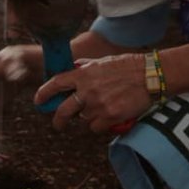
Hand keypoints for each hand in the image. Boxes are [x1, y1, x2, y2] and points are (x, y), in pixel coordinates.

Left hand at [34, 53, 149, 133]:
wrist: (150, 76)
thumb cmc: (128, 66)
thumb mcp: (102, 62)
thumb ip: (85, 67)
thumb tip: (74, 69)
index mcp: (83, 75)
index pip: (56, 84)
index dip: (44, 93)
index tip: (39, 101)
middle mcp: (87, 90)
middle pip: (63, 110)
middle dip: (58, 120)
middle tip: (58, 124)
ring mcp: (98, 105)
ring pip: (84, 119)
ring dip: (89, 116)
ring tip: (104, 106)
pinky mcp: (110, 116)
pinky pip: (96, 127)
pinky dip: (100, 125)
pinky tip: (110, 115)